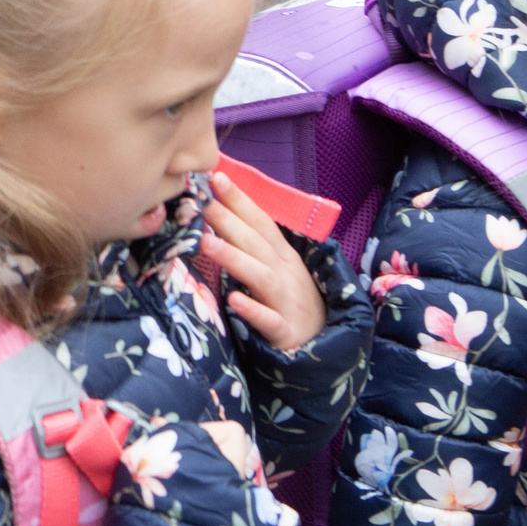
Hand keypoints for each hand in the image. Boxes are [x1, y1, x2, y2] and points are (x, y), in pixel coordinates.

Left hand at [197, 169, 325, 350]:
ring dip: (234, 258)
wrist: (324, 348)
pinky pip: (268, 321)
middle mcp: (286, 274)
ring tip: (206, 243)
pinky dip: (253, 310)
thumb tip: (219, 216)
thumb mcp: (278, 269)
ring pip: (260, 276)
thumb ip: (254, 245)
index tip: (216, 177)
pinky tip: (234, 300)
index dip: (240, 200)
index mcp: (283, 256)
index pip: (261, 222)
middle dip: (229, 220)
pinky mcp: (285, 332)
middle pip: (256, 243)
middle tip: (202, 202)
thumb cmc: (291, 302)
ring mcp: (286, 302)